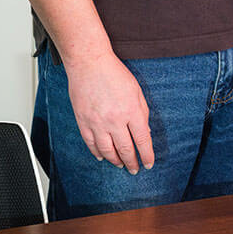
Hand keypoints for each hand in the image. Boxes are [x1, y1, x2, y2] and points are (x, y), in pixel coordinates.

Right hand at [65, 51, 154, 174]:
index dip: (146, 155)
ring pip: (107, 151)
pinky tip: (102, 157)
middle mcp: (115, 120)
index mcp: (132, 111)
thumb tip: (145, 132)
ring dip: (115, 161)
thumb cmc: (115, 74)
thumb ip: (142, 112)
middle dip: (132, 162)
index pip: (142, 140)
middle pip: (125, 149)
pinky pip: (91, 144)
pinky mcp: (84, 122)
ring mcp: (97, 123)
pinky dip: (97, 153)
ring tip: (121, 165)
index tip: (148, 164)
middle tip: (135, 169)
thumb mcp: (137, 91)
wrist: (90, 64)